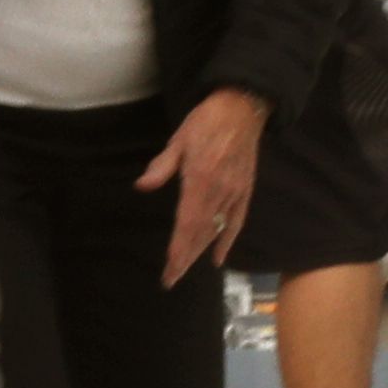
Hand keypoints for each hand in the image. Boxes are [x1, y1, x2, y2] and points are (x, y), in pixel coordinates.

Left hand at [140, 87, 269, 280]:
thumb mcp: (179, 140)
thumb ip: (162, 166)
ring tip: (185, 269)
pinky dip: (228, 241)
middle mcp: (219, 191)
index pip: (187, 224)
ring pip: (216, 230)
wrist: (242, 108)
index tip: (169, 270)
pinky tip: (219, 258)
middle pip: (201, 233)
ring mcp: (235, 192)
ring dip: (200, 252)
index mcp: (200, 179)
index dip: (178, 250)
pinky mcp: (245, 190)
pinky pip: (237, 221)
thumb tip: (142, 186)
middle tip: (171, 279)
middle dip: (185, 258)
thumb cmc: (205, 122)